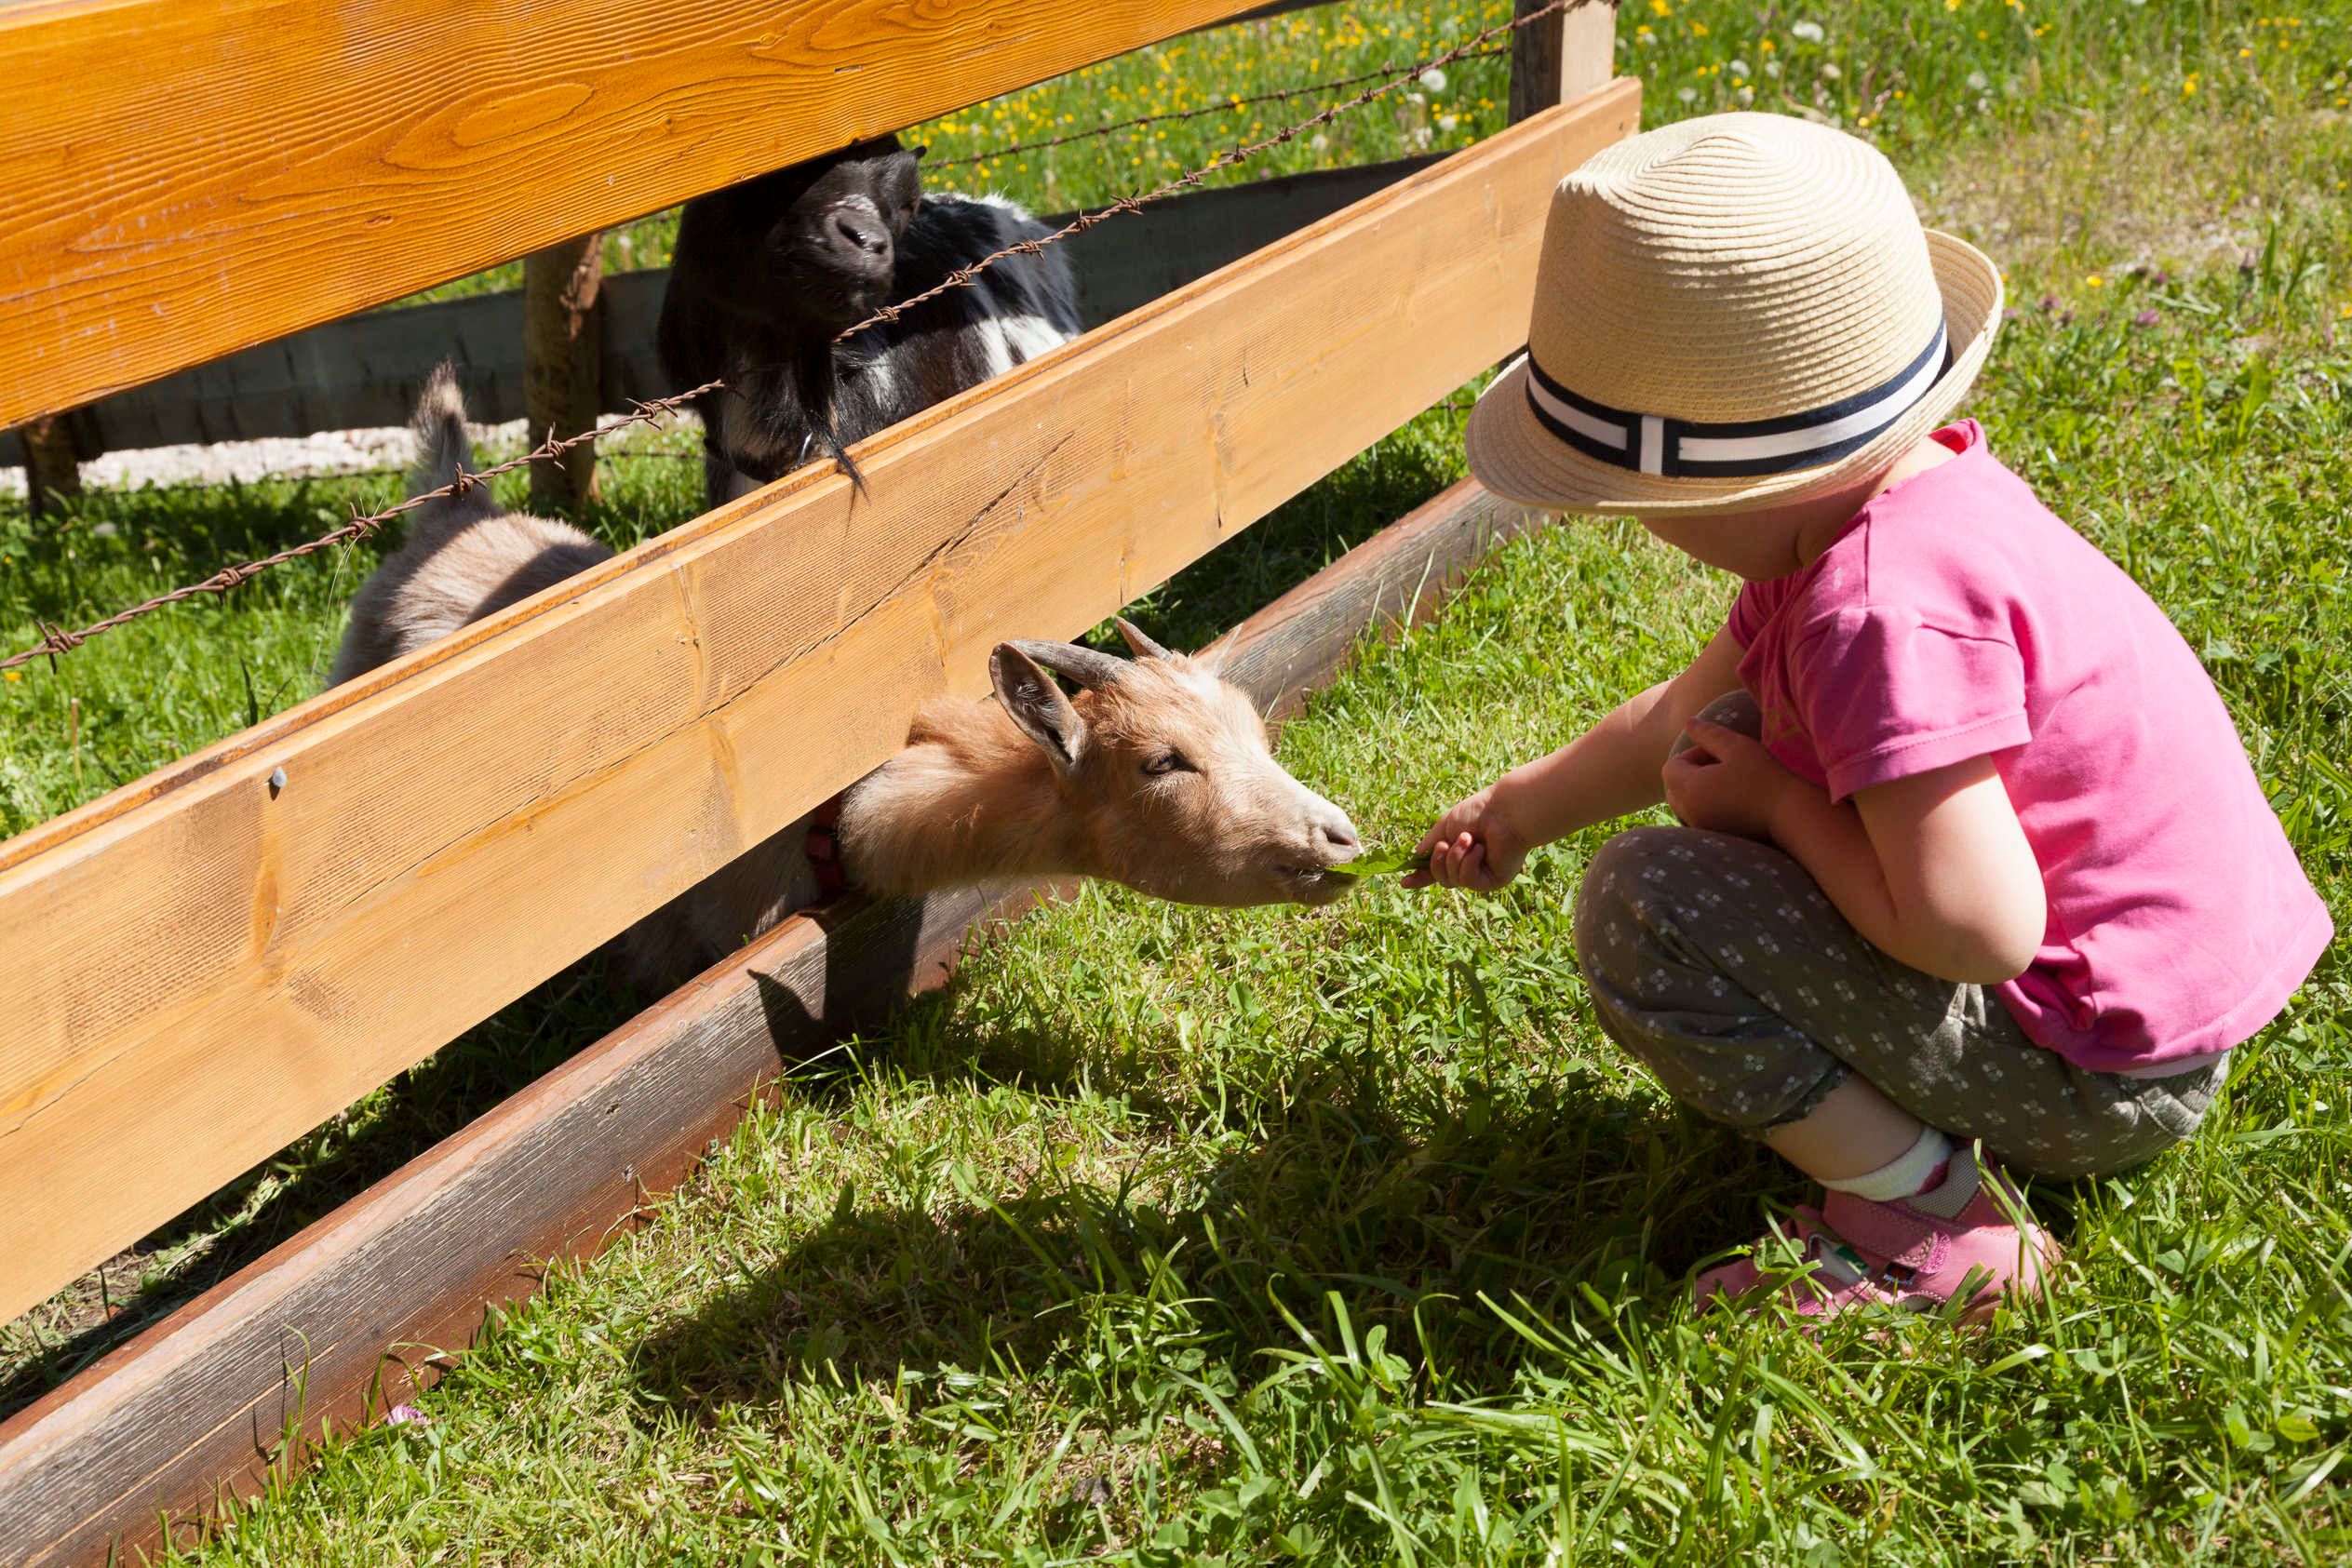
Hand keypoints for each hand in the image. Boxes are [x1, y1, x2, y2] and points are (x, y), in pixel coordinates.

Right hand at [1405, 783, 1530, 891]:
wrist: (1504, 812)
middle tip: (1446, 844)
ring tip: (1469, 839)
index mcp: (1457, 851)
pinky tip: (1481, 849)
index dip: (1420, 877)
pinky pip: (1469, 880)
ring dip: (1456, 857)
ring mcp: (1481, 875)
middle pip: (1441, 878)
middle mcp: (1469, 865)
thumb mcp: (1445, 826)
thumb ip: (1430, 843)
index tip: (1403, 882)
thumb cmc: (1477, 813)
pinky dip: (1469, 862)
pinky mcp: (1492, 881)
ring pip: (1452, 880)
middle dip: (1438, 861)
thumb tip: (1415, 856)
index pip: (1436, 870)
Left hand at [1661, 719, 1804, 840]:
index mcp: (1689, 789)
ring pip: (1684, 804)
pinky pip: (1697, 818)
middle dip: (1691, 772)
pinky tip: (1734, 801)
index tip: (1720, 753)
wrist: (1791, 815)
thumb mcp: (1737, 747)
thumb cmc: (1765, 777)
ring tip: (1729, 782)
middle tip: (1724, 766)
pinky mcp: (1714, 839)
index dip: (1693, 754)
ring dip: (1698, 789)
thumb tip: (1688, 723)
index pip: (1671, 766)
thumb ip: (1709, 734)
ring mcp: (1700, 829)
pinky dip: (1706, 806)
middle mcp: (1688, 813)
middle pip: (1673, 787)